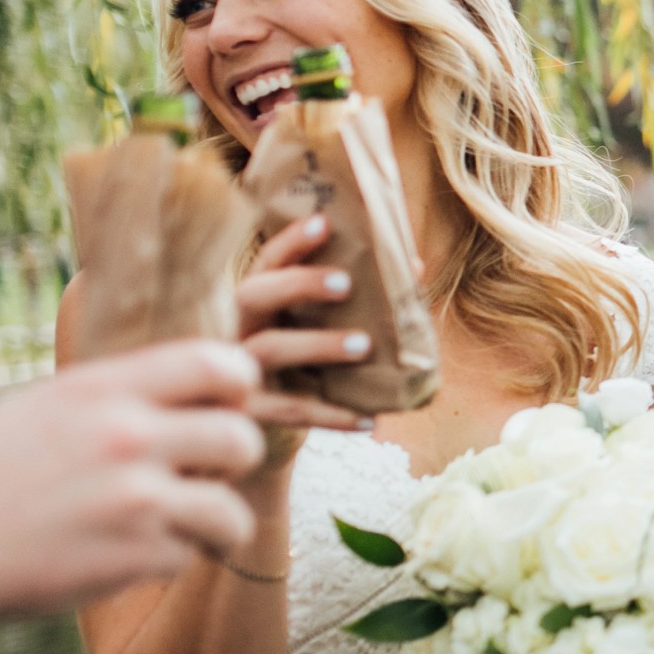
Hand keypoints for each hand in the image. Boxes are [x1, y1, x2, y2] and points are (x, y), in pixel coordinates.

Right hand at [0, 340, 265, 653]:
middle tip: (202, 477)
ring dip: (213, 525)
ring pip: (231, 510)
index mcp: (101, 389)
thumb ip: (114, 396)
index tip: (224, 407)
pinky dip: (167, 563)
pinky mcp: (132, 558)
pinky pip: (187, 558)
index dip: (236, 387)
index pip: (218, 363)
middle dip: (230, 464)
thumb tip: (185, 388)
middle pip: (240, 438)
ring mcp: (134, 499)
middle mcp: (126, 436)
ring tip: (181, 528)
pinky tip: (126, 557)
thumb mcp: (39, 408)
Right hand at [235, 213, 375, 442]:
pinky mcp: (251, 412)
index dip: (292, 242)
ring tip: (365, 345)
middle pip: (253, 294)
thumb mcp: (324, 329)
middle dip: (299, 284)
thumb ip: (360, 298)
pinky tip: (369, 420)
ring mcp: (240, 369)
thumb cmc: (306, 366)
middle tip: (347, 283)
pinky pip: (290, 410)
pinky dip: (332, 415)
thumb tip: (413, 263)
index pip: (267, 261)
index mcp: (259, 301)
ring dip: (318, 344)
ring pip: (270, 349)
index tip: (324, 222)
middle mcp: (241, 329)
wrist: (269, 431)